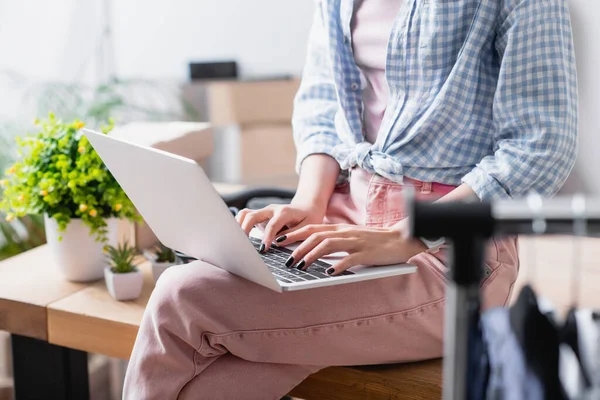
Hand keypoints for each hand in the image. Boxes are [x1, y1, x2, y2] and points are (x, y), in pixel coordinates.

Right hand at [235, 201, 325, 250]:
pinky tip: (238, 237)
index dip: (267, 237)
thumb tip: (279, 243)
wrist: (307, 207)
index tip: (263, 249)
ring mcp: (264, 211)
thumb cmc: (309, 218)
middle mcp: (271, 209)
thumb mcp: (308, 227)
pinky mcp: (259, 216)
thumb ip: (294, 234)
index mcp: (284, 212)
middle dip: (245, 230)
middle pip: (252, 215)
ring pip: (245, 214)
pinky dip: (239, 224)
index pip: (272, 224)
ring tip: (236, 241)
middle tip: (243, 246)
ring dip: (238, 226)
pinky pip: (245, 216)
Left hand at [275, 220, 426, 274]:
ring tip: (300, 267)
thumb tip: (313, 250)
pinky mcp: (367, 253)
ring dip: (311, 256)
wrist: (401, 239)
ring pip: (328, 245)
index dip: (294, 234)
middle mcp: (345, 233)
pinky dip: (337, 265)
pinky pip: (349, 259)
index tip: (279, 241)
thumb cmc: (374, 242)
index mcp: (341, 229)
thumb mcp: (351, 238)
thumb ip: (334, 241)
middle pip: (316, 236)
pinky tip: (328, 273)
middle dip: (298, 247)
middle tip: (285, 259)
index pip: (312, 228)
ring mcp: (356, 242)